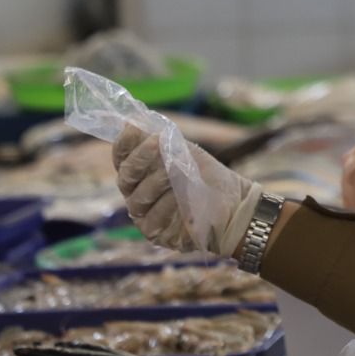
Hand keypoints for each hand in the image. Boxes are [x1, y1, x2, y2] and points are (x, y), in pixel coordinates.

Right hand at [113, 124, 259, 255]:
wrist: (233, 203)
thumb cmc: (207, 175)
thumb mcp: (186, 152)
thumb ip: (160, 139)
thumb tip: (132, 122)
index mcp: (140, 170)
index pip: (121, 155)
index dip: (124, 143)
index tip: (133, 129)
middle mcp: (136, 192)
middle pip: (126, 176)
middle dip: (141, 158)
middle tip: (156, 144)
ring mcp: (143, 214)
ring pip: (138, 198)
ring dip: (159, 182)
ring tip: (180, 172)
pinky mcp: (154, 233)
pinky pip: (153, 218)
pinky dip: (168, 206)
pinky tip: (183, 200)